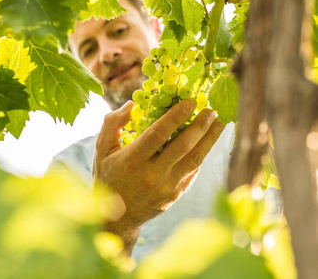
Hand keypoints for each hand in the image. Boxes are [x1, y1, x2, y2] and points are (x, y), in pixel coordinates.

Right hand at [92, 99, 224, 255]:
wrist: (115, 218)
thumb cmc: (107, 177)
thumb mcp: (101, 150)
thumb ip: (112, 124)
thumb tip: (132, 104)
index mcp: (132, 160)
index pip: (158, 134)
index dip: (176, 116)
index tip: (190, 101)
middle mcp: (152, 175)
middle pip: (183, 146)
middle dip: (200, 125)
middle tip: (210, 109)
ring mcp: (166, 187)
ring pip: (194, 159)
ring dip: (209, 139)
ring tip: (218, 123)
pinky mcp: (174, 195)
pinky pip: (192, 172)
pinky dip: (201, 156)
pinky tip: (207, 143)